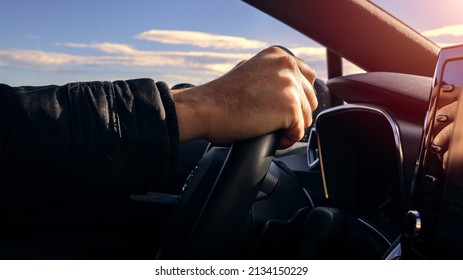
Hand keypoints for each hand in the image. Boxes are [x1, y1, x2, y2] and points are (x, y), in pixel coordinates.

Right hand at [173, 46, 317, 148]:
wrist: (205, 108)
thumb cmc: (221, 96)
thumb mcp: (249, 70)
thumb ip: (271, 73)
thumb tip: (285, 86)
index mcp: (279, 55)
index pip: (307, 78)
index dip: (298, 97)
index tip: (284, 108)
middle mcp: (287, 66)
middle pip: (309, 99)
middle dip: (295, 114)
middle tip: (274, 122)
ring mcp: (291, 86)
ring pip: (305, 118)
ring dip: (289, 128)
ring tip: (269, 130)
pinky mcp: (290, 108)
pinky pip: (298, 133)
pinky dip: (286, 140)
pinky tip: (271, 138)